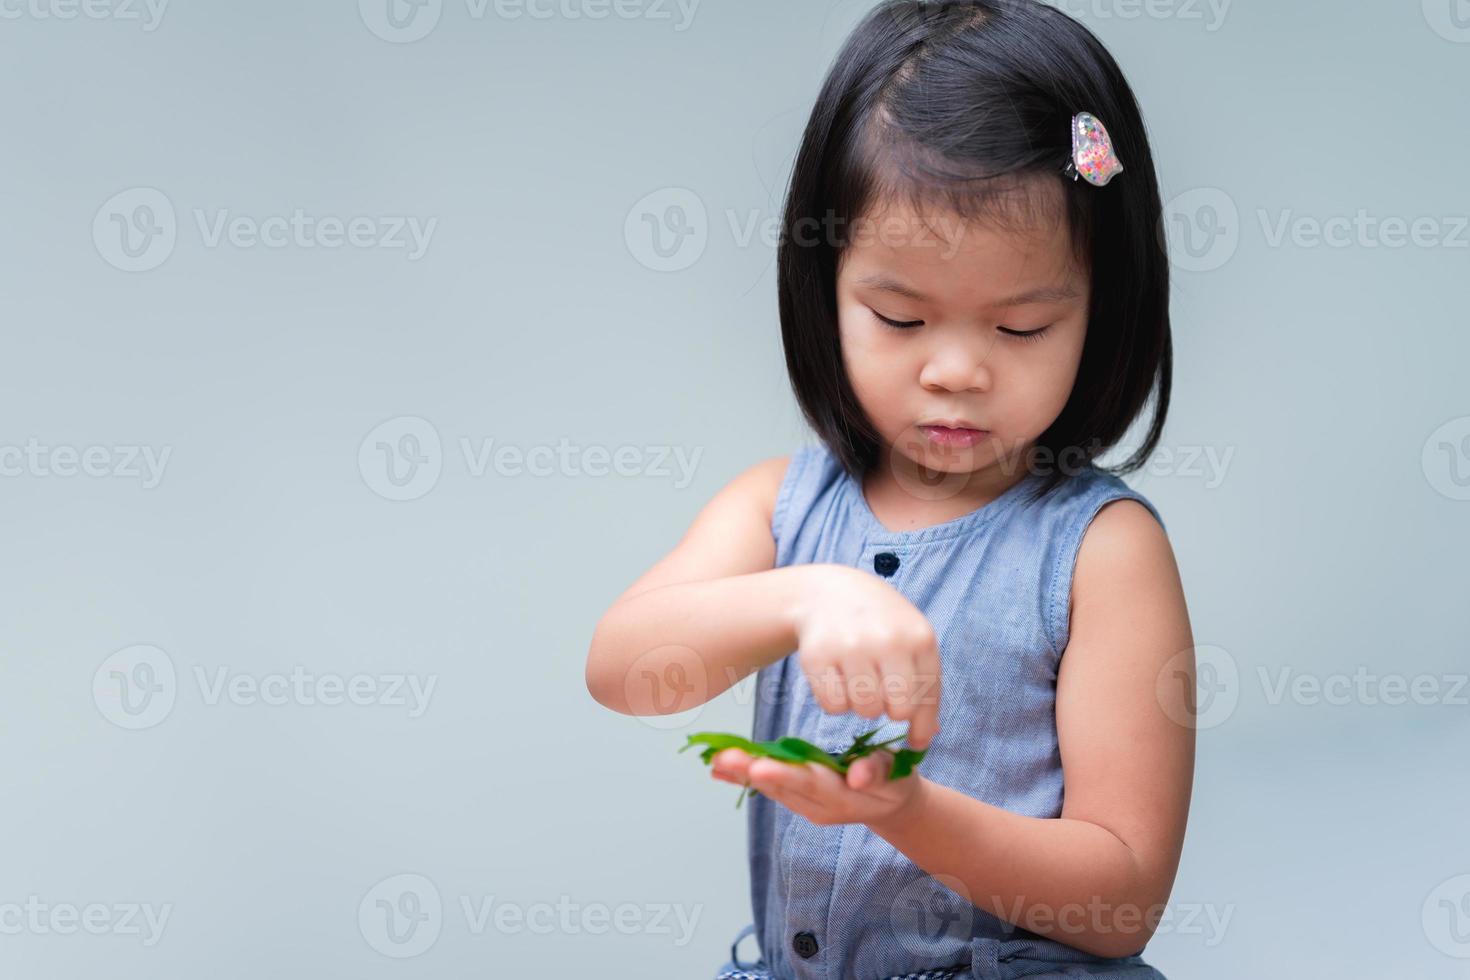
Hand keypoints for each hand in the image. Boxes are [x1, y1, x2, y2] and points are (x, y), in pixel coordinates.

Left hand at [709, 746, 926, 827]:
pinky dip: (742, 779)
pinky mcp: (799, 800)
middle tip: (723, 760)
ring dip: (741, 775)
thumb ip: (877, 771)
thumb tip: (858, 773)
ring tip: (715, 760)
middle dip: (751, 772)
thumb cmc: (894, 781)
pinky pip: (769, 789)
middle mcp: (820, 806)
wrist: (890, 804)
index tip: (759, 767)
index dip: (784, 775)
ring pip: (772, 789)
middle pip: (783, 787)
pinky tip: (718, 769)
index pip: (811, 784)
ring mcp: (807, 806)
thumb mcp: (896, 774)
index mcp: (843, 796)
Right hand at [789, 566, 941, 749]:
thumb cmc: (879, 623)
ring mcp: (850, 646)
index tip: (916, 741)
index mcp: (919, 637)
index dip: (922, 725)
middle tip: (880, 694)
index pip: (927, 699)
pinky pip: (833, 706)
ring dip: (861, 705)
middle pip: (897, 710)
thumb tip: (925, 739)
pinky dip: (836, 702)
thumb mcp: (911, 640)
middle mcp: (887, 640)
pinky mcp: (817, 656)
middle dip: (889, 710)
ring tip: (858, 681)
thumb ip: (924, 684)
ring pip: (864, 710)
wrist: (829, 593)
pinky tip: (838, 679)